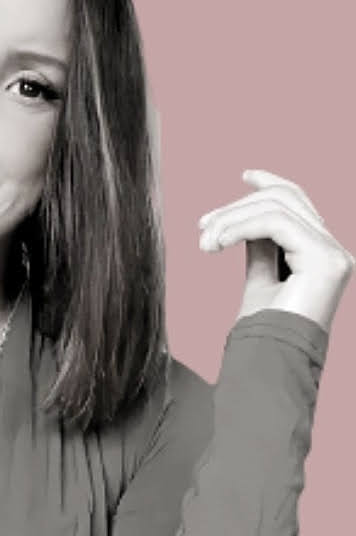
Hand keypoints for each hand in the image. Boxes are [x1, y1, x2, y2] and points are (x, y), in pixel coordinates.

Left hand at [198, 169, 353, 332]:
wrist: (271, 361)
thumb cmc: (263, 328)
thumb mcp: (260, 275)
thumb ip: (260, 245)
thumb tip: (244, 218)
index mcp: (320, 252)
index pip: (301, 202)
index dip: (272, 183)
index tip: (244, 175)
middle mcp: (333, 250)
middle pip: (284, 199)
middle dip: (236, 207)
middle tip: (202, 228)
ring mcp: (333, 254)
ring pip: (276, 207)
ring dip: (230, 220)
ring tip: (205, 243)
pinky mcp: (325, 260)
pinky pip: (275, 223)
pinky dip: (239, 227)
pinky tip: (217, 243)